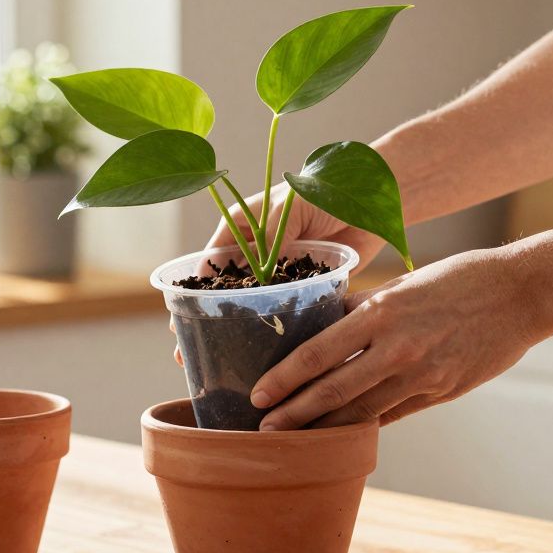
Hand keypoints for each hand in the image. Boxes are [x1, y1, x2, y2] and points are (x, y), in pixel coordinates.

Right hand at [175, 181, 391, 366]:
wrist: (372, 196)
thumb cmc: (326, 189)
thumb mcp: (288, 208)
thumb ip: (270, 239)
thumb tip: (258, 279)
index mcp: (242, 229)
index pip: (209, 266)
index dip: (193, 295)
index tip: (179, 322)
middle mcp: (257, 252)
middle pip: (226, 292)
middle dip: (208, 322)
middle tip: (190, 353)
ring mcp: (281, 270)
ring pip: (254, 306)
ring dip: (240, 332)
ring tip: (221, 363)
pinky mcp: (308, 284)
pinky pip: (287, 310)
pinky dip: (277, 329)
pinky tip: (267, 356)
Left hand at [250, 248, 543, 427]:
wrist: (521, 294)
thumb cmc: (457, 280)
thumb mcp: (402, 284)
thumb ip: (361, 310)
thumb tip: (319, 327)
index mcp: (381, 312)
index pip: (317, 353)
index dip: (284, 379)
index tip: (258, 394)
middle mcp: (396, 348)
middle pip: (332, 391)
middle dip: (293, 415)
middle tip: (263, 430)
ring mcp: (421, 376)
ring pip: (360, 412)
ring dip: (323, 429)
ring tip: (294, 439)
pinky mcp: (440, 393)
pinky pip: (392, 415)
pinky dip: (364, 427)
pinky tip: (341, 436)